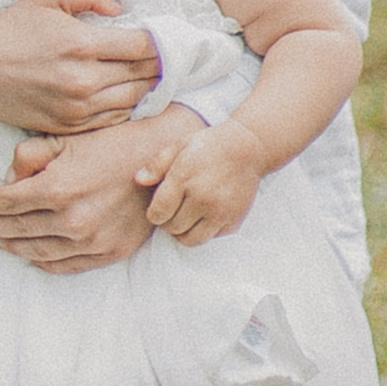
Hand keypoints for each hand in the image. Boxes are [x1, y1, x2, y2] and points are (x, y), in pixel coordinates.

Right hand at [0, 0, 161, 134]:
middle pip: (142, 75)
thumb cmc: (12, 28)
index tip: (168, 37)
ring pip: (132, 100)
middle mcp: (82, 80)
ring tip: (156, 75)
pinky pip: (112, 119)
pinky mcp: (69, 125)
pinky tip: (131, 93)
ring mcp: (76, 108)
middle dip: (160, 65)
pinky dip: (127, 106)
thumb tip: (120, 9)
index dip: (162, 42)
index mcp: (80, 44)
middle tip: (171, 56)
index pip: (141, 46)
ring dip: (148, 87)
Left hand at [0, 108, 198, 273]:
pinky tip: (31, 250)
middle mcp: (72, 221)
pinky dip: (40, 260)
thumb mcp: (66, 139)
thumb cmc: (112, 143)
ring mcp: (91, 241)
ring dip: (11, 244)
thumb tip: (7, 181)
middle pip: (13, 230)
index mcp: (57, 189)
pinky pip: (63, 265)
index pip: (3, 204)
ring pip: (34, 252)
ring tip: (0, 234)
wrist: (162, 162)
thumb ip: (28, 157)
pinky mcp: (108, 253)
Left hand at [136, 115, 264, 247]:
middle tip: (174, 209)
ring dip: (184, 232)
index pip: (158, 213)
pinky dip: (205, 230)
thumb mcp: (179, 145)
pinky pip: (211, 237)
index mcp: (184, 178)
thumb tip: (138, 180)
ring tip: (186, 216)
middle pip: (173, 228)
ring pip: (191, 240)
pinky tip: (205, 214)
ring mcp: (220, 211)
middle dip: (168, 222)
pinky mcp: (234, 220)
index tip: (159, 207)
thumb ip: (156, 164)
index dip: (154, 214)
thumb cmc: (208, 146)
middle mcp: (202, 198)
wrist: (248, 148)